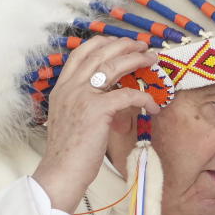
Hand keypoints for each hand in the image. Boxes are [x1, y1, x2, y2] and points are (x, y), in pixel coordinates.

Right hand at [32, 37, 159, 212]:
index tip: (119, 43)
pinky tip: (153, 105)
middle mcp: (70, 87)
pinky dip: (144, 98)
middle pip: (99, 53)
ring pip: (112, 65)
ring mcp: (82, 96)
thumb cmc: (67, 152)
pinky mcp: (97, 109)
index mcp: (61, 88)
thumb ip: (85, 103)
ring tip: (151, 58)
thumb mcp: (71, 119)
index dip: (101, 43)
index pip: (80, 53)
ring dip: (136, 59)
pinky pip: (127, 95)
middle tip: (141, 45)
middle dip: (123, 45)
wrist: (60, 172)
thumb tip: (110, 99)